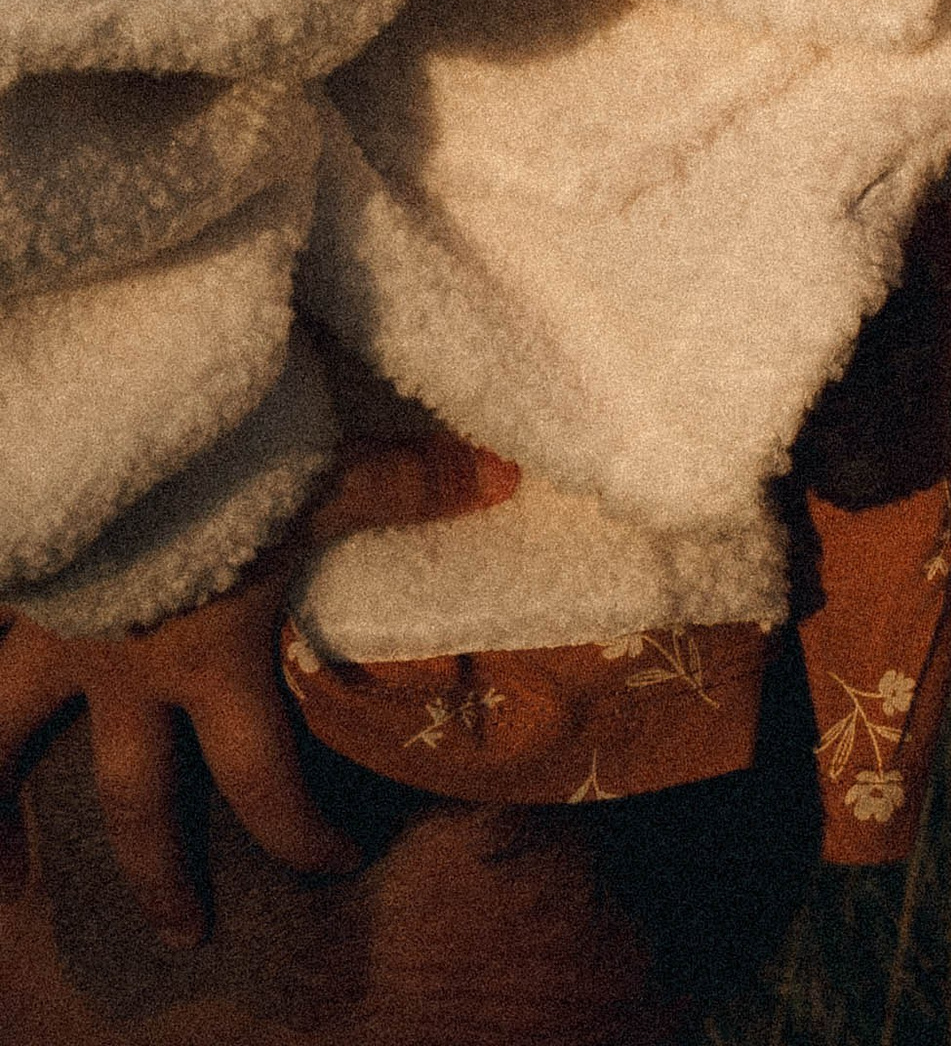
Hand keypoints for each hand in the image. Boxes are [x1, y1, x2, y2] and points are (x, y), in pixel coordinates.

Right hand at [0, 429, 518, 948]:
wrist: (110, 412)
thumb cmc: (218, 446)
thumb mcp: (319, 468)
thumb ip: (404, 483)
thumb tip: (506, 477)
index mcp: (209, 659)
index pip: (261, 779)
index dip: (299, 834)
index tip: (335, 864)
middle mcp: (125, 668)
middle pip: (136, 799)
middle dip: (161, 873)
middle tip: (185, 933)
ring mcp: (59, 633)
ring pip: (9, 742)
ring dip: (6, 814)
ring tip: (12, 885)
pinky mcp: (21, 585)